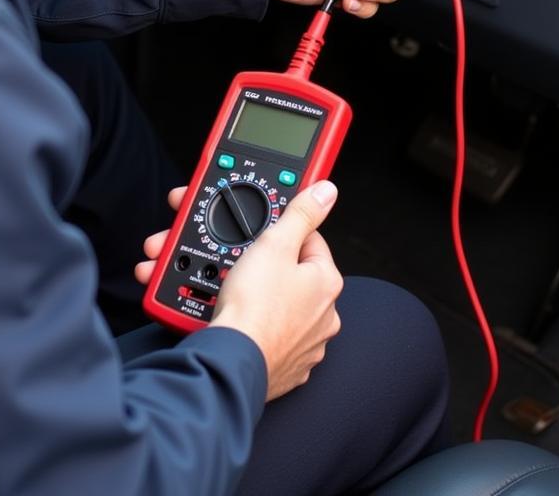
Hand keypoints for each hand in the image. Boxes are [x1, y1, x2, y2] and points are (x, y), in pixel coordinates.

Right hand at [135, 182, 343, 402]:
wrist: (232, 360)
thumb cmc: (254, 307)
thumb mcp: (274, 244)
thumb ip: (301, 214)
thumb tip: (325, 192)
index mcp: (326, 283)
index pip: (308, 242)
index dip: (280, 235)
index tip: (262, 236)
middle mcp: (324, 316)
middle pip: (292, 276)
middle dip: (266, 268)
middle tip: (241, 266)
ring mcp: (306, 344)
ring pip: (281, 308)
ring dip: (260, 299)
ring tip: (236, 294)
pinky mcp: (285, 366)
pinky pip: (270, 336)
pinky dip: (256, 328)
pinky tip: (239, 321)